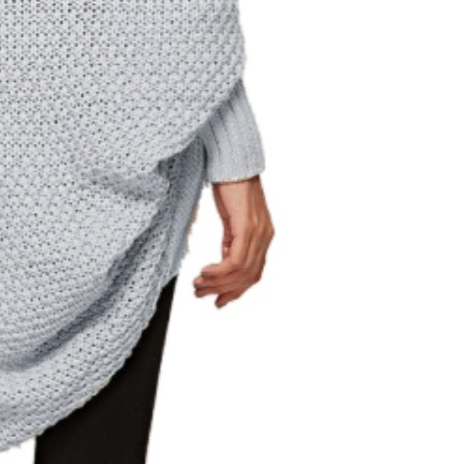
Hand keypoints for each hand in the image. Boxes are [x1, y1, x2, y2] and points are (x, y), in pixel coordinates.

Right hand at [193, 175, 273, 308]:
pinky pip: (235, 261)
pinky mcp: (247, 227)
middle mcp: (265, 236)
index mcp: (262, 235)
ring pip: (241, 272)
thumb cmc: (231, 184)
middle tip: (202, 294)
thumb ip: (232, 240)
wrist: (232, 162)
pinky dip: (219, 272)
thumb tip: (224, 261)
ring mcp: (258, 233)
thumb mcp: (232, 219)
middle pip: (248, 277)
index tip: (219, 300)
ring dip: (217, 283)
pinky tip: (204, 273)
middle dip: (223, 290)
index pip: (253, 273)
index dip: (236, 291)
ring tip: (198, 286)